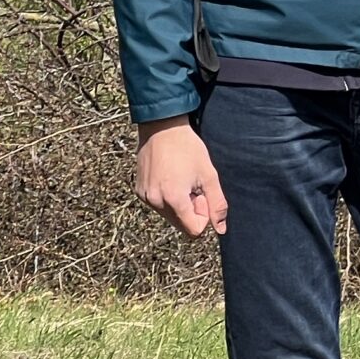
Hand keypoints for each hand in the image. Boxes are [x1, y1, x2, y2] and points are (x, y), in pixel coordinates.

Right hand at [136, 117, 227, 237]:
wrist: (162, 129)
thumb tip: (220, 230)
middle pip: (181, 224)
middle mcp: (155, 202)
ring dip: (179, 204)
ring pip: (170, 216)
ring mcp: (144, 197)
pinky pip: (158, 205)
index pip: (194, 230)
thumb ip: (217, 203)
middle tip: (193, 185)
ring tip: (181, 179)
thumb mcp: (209, 175)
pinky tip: (170, 177)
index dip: (203, 215)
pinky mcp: (139, 191)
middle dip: (192, 210)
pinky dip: (167, 197)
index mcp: (173, 199)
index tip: (202, 194)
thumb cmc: (189, 149)